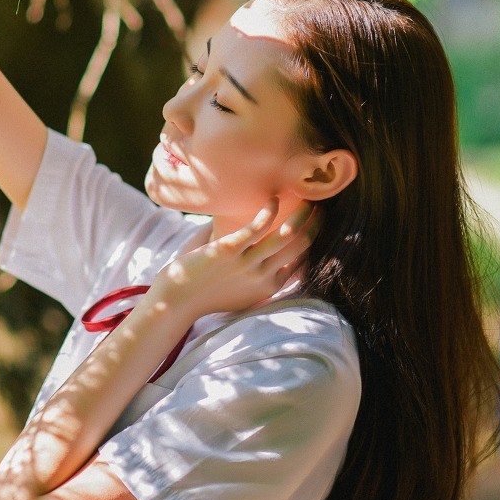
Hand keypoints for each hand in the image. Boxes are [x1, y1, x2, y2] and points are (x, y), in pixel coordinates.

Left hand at [152, 199, 320, 323]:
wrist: (177, 300)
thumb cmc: (208, 294)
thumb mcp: (243, 292)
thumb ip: (260, 277)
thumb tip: (270, 254)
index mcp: (268, 287)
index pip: (300, 260)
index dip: (313, 240)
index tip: (318, 223)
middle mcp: (262, 277)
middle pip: (300, 246)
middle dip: (316, 225)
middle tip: (323, 206)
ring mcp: (247, 264)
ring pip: (286, 236)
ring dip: (301, 216)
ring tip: (308, 199)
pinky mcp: (228, 251)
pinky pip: (256, 228)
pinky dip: (269, 212)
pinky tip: (274, 200)